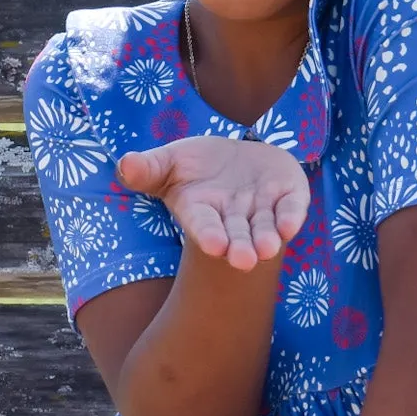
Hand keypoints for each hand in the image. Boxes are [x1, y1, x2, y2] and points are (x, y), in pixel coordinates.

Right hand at [117, 135, 309, 271]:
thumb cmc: (195, 165)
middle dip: (240, 247)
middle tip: (244, 261)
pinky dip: (291, 216)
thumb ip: (148, 168)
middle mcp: (232, 216)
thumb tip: (125, 165)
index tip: (214, 246)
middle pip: (236, 234)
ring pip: (265, 228)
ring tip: (267, 249)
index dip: (209, 234)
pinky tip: (290, 226)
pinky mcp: (287, 194)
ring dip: (266, 238)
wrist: (236, 154)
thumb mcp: (168, 161)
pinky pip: (292, 207)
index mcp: (202, 210)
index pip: (204, 225)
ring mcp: (262, 207)